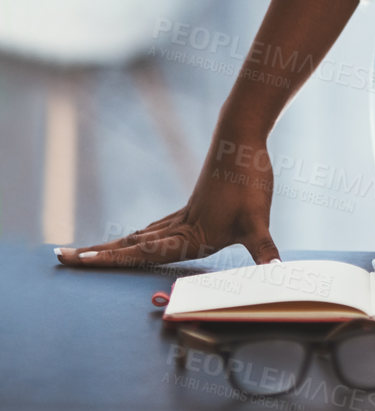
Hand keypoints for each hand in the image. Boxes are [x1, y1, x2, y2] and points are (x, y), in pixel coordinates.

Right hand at [54, 134, 280, 268]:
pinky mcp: (194, 205)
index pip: (142, 253)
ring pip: (142, 234)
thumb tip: (276, 275)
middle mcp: (180, 227)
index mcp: (189, 236)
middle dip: (98, 255)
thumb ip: (264, 250)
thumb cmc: (249, 178)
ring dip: (115, 246)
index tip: (78, 260)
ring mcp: (184, 215)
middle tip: (62, 257)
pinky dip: (140, 236)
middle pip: (132, 245)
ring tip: (88, 254)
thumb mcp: (259, 218)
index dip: (110, 260)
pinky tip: (139, 237)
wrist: (242, 135)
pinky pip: (158, 226)